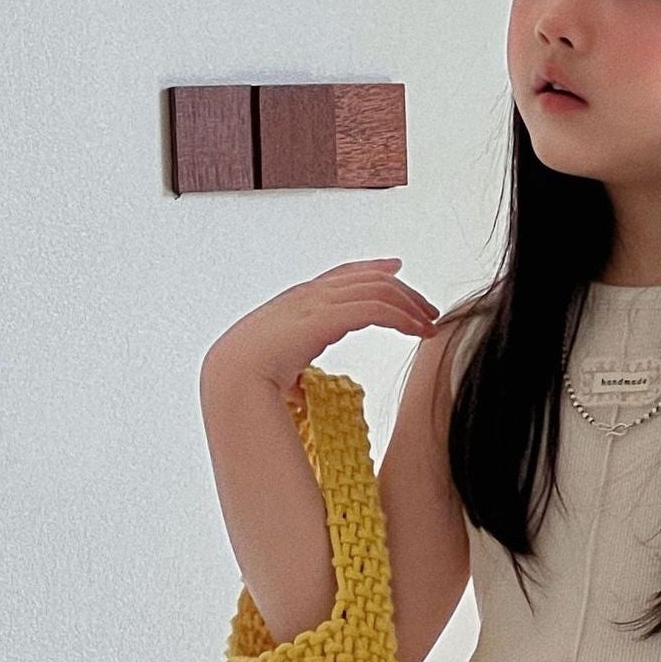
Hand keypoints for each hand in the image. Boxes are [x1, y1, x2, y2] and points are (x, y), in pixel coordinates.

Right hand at [200, 257, 440, 408]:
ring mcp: (312, 303)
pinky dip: (401, 317)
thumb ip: (292, 373)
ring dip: (408, 305)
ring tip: (430, 324)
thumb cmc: (248, 382)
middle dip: (401, 290)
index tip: (397, 272)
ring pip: (375, 290)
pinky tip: (417, 331)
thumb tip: (295, 391)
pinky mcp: (323, 317)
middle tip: (428, 310)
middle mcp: (304, 296)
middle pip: (364, 279)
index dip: (370, 270)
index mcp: (293, 306)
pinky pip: (373, 308)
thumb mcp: (277, 371)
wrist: (230, 383)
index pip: (340, 276)